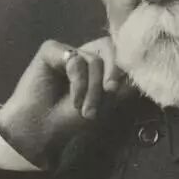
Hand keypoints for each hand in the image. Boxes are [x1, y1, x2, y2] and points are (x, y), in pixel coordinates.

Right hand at [0, 35, 123, 166]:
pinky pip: (75, 59)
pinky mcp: (50, 50)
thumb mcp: (103, 102)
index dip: (125, 66)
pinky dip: (79, 82)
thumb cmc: (69, 119)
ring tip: (85, 110)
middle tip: (110, 93)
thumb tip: (137, 67)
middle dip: (113, 74)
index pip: (118, 52)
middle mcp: (82, 54)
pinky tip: (73, 99)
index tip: (121, 88)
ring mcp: (67, 51)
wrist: (41, 129)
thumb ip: (119, 83)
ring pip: (95, 60)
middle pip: (110, 49)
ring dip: (93, 88)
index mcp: (96, 65)